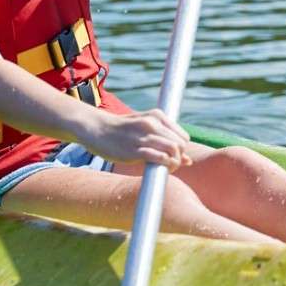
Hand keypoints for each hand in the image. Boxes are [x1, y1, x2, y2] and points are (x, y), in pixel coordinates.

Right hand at [78, 108, 192, 170]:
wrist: (96, 128)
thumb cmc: (123, 131)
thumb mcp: (145, 128)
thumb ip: (166, 141)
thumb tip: (189, 161)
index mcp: (157, 116)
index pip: (183, 137)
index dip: (182, 150)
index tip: (173, 157)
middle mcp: (152, 123)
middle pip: (180, 145)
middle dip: (180, 158)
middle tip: (171, 165)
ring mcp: (143, 136)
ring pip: (173, 150)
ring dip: (174, 163)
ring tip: (167, 168)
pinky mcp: (134, 149)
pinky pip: (159, 158)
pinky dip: (165, 165)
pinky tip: (160, 169)